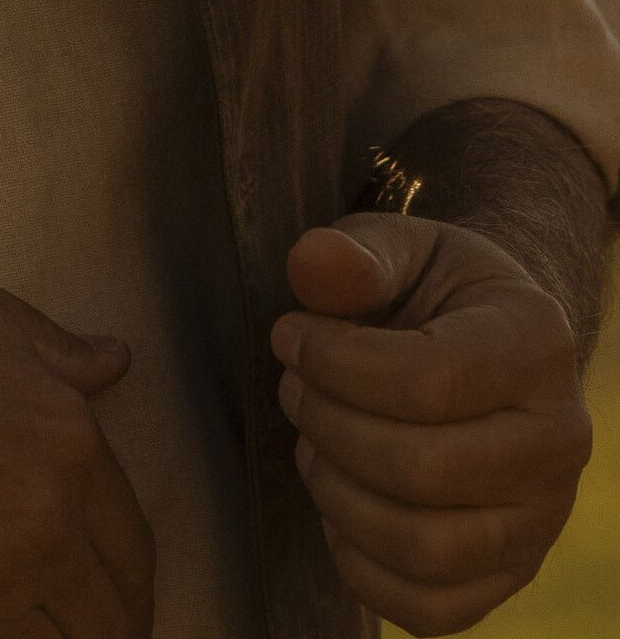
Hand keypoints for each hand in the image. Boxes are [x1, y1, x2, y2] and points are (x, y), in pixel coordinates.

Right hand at [0, 239, 154, 636]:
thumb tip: (114, 362)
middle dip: (102, 627)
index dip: (125, 571)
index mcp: (66, 445)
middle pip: (108, 623)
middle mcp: (38, 529)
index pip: (132, 545)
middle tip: (72, 622)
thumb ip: (51, 349)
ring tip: (15, 628)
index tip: (106, 580)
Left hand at [273, 214, 592, 634]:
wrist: (489, 345)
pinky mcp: (514, 573)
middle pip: (421, 470)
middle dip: (328, 425)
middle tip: (293, 386)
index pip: (429, 380)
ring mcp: (543, 519)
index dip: (336, 364)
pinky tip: (338, 503)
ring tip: (311, 440)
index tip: (290, 336)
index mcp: (537, 344)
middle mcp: (559, 441)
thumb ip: (357, 252)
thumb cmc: (435, 291)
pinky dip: (361, 566)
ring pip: (424, 547)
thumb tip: (316, 266)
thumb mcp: (401, 247)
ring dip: (337, 495)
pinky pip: (431, 608)